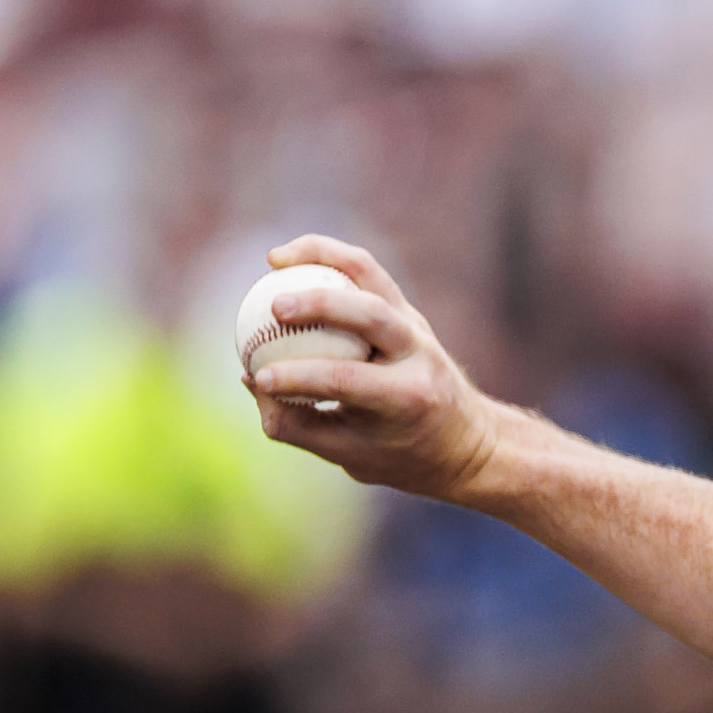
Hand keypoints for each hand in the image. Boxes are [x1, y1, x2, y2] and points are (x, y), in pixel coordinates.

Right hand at [243, 235, 503, 500]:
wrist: (463, 440)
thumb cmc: (398, 454)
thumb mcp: (349, 456)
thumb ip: (296, 425)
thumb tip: (249, 380)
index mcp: (407, 398)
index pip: (347, 380)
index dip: (298, 378)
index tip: (258, 379)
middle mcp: (419, 355)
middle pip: (370, 315)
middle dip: (320, 305)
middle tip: (272, 308)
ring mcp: (416, 326)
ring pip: (371, 276)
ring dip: (323, 259)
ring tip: (274, 260)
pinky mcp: (406, 309)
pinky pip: (366, 272)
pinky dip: (329, 256)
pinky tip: (287, 258)